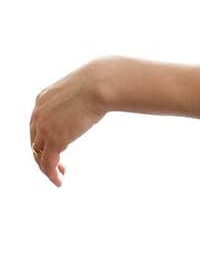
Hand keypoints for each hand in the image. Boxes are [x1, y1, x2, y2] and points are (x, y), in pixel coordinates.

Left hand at [29, 59, 109, 186]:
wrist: (100, 84)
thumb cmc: (99, 83)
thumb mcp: (79, 91)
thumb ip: (77, 100)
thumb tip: (90, 103)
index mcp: (42, 100)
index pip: (36, 125)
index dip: (44, 139)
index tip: (56, 147)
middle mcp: (38, 114)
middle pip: (34, 141)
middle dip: (43, 155)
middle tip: (58, 165)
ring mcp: (45, 128)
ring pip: (38, 155)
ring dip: (47, 168)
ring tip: (58, 177)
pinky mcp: (55, 140)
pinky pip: (48, 163)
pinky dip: (52, 175)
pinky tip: (60, 181)